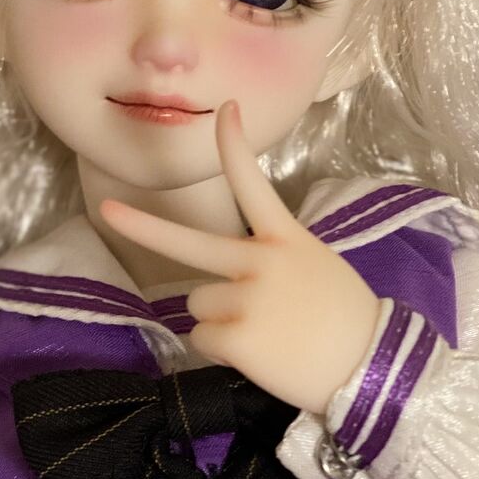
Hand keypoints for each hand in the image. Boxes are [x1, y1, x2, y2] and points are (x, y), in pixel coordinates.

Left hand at [99, 100, 381, 415]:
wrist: (371, 367)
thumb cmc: (348, 323)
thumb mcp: (319, 269)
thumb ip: (277, 262)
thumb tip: (237, 282)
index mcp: (286, 239)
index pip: (255, 185)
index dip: (235, 148)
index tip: (225, 110)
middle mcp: (260, 261)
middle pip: (189, 244)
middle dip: (143, 227)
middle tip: (106, 210)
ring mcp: (246, 299)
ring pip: (197, 304)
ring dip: (218, 321)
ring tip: (263, 335)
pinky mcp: (237, 337)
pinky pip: (203, 339)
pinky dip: (223, 352)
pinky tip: (260, 356)